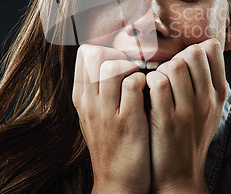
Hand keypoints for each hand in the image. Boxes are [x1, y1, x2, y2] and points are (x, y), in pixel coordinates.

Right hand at [72, 45, 149, 193]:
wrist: (118, 182)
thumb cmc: (112, 143)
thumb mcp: (95, 115)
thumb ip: (98, 88)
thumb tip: (109, 59)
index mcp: (81, 97)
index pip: (85, 54)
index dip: (106, 50)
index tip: (120, 61)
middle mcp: (89, 101)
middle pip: (96, 54)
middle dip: (119, 54)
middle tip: (132, 70)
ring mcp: (106, 111)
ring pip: (114, 66)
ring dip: (133, 68)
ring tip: (141, 82)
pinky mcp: (127, 121)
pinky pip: (134, 84)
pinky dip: (145, 82)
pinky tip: (150, 93)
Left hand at [146, 38, 227, 192]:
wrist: (180, 175)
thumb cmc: (189, 135)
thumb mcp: (208, 108)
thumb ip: (206, 79)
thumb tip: (203, 45)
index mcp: (218, 94)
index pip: (212, 50)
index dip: (193, 47)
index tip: (181, 59)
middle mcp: (206, 100)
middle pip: (193, 53)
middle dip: (175, 55)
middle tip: (165, 70)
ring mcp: (187, 110)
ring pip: (174, 65)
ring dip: (159, 68)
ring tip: (155, 82)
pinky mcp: (166, 120)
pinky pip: (157, 83)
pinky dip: (148, 80)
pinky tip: (145, 90)